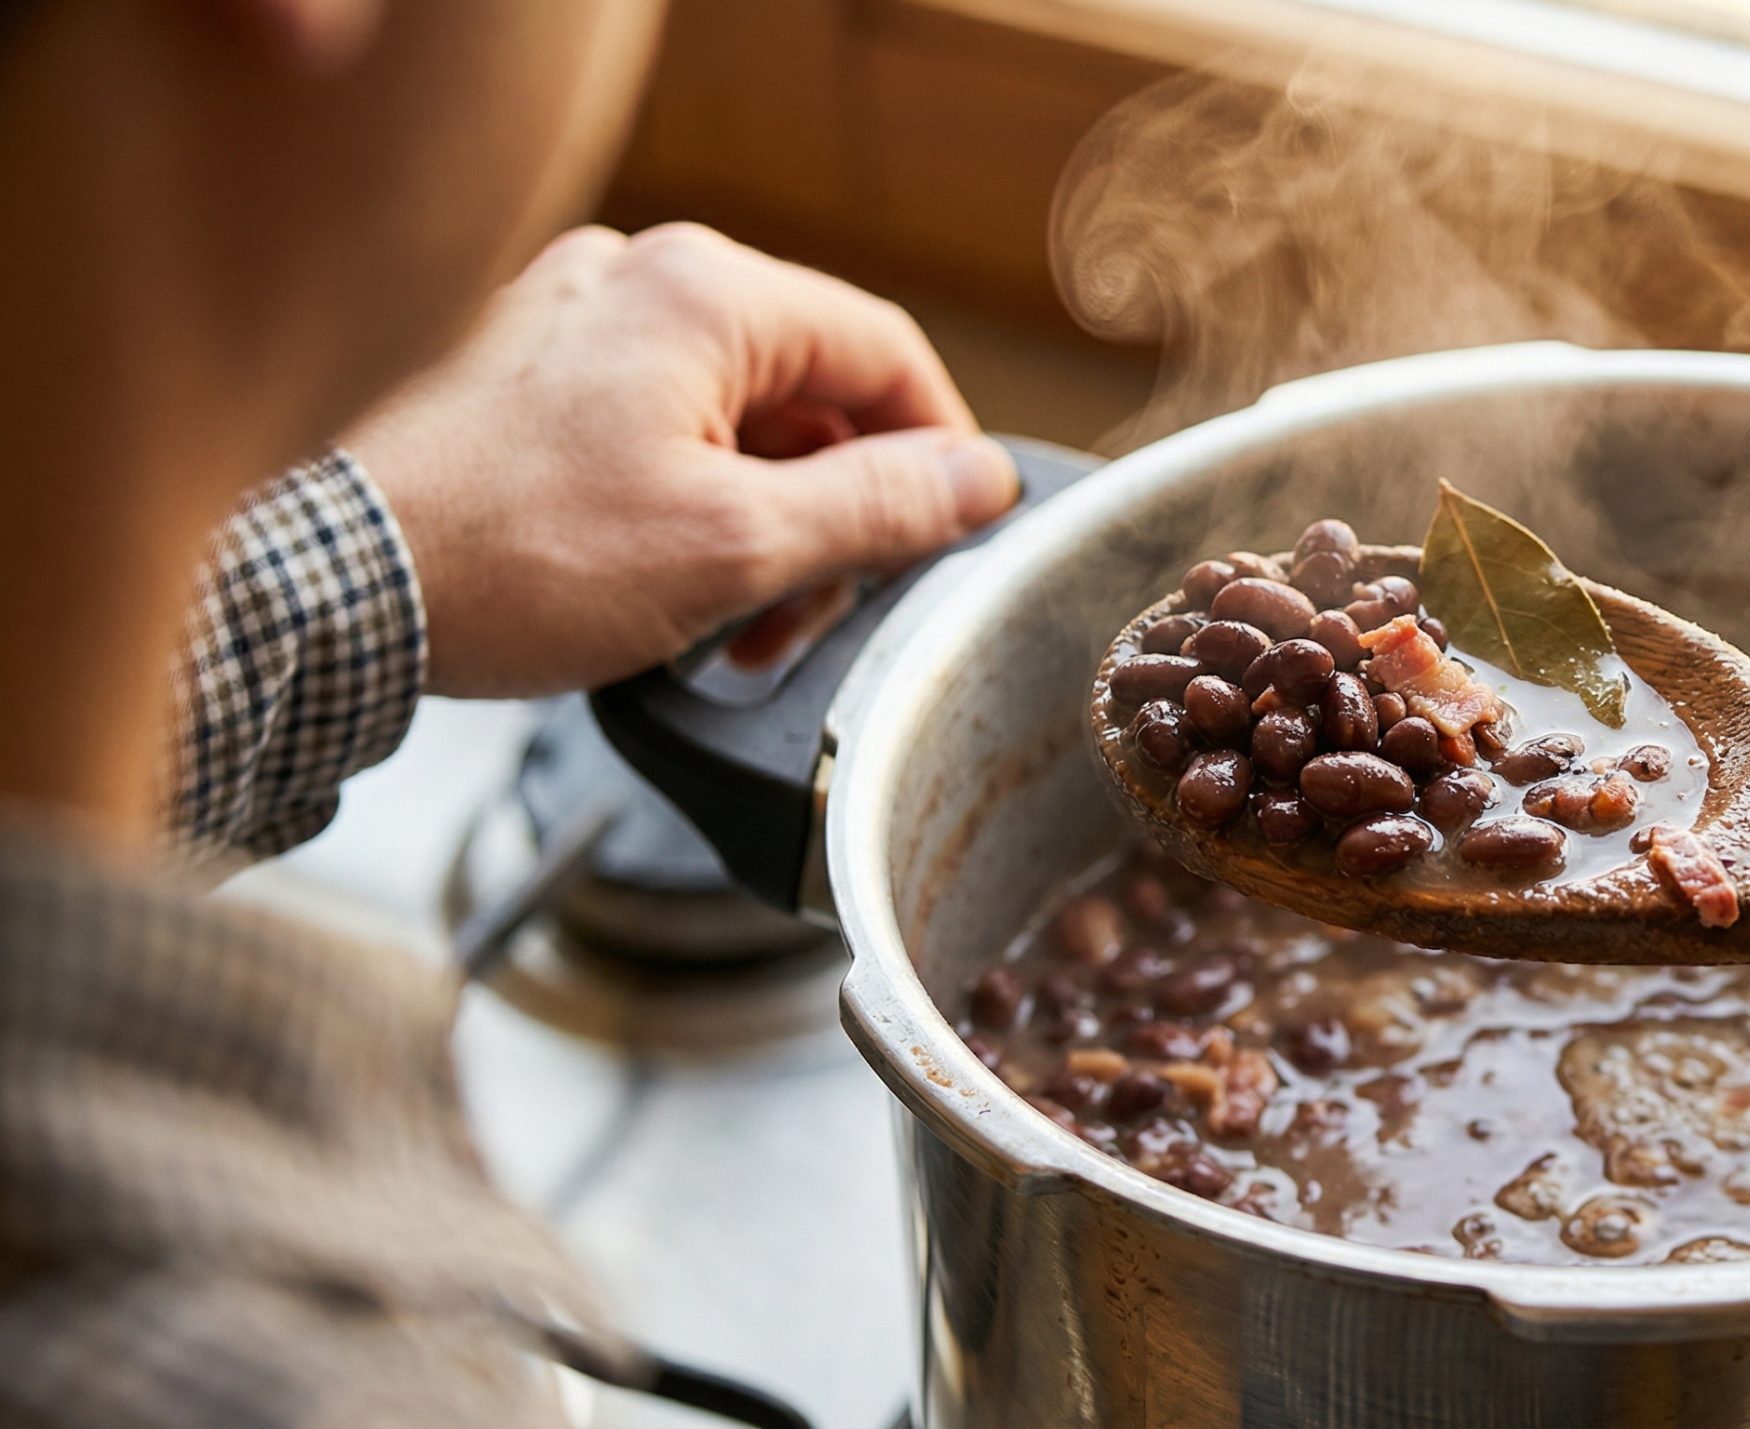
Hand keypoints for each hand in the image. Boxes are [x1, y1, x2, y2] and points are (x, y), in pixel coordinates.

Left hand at [348, 223, 1017, 696]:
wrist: (333, 592)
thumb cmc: (513, 557)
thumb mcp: (733, 547)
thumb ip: (877, 506)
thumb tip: (979, 479)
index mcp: (703, 295)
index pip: (884, 354)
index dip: (939, 452)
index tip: (954, 531)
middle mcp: (637, 282)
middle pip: (807, 393)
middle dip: (834, 513)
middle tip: (818, 613)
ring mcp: (572, 323)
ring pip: (733, 421)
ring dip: (762, 526)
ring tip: (736, 627)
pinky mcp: (526, 376)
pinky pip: (657, 432)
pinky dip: (689, 510)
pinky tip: (670, 594)